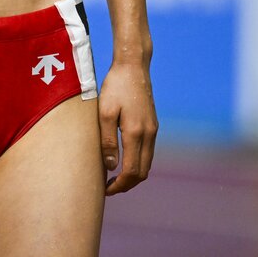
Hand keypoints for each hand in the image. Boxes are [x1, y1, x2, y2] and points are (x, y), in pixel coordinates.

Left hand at [97, 60, 157, 194]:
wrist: (133, 66)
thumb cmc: (115, 86)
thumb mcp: (105, 112)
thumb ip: (108, 140)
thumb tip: (111, 166)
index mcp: (136, 133)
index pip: (132, 171)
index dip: (120, 185)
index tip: (105, 190)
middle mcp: (149, 134)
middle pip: (143, 172)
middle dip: (127, 185)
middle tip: (108, 188)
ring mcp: (153, 129)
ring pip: (147, 163)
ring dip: (133, 175)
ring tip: (114, 177)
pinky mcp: (152, 124)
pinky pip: (148, 152)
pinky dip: (138, 162)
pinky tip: (124, 160)